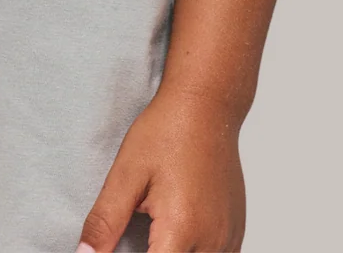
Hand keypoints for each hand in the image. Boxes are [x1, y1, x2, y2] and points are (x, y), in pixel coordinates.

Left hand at [76, 86, 245, 252]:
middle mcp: (211, 240)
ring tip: (155, 235)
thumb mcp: (126, 174)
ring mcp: (228, 237)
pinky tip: (178, 237)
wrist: (206, 105)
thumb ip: (105, 221)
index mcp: (180, 229)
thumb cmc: (168, 131)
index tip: (120, 248)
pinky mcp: (236, 231)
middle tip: (138, 236)